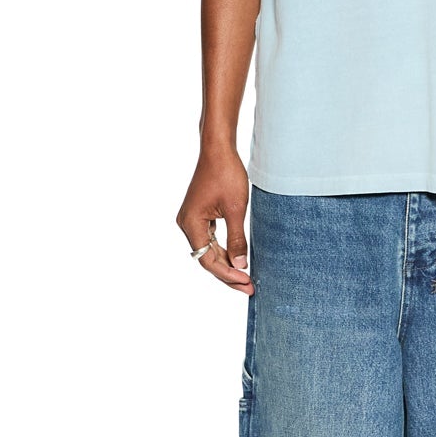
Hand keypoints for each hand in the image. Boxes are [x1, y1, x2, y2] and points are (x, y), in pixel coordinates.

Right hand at [177, 148, 253, 294]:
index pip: (207, 259)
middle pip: (206, 257)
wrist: (219, 150)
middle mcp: (186, 224)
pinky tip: (236, 259)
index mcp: (191, 224)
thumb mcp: (236, 209)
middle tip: (249, 287)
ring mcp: (191, 219)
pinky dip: (223, 249)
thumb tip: (240, 265)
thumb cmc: (227, 174)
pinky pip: (210, 239)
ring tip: (245, 277)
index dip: (227, 274)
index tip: (246, 282)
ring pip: (208, 250)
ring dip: (226, 263)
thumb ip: (237, 239)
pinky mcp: (199, 215)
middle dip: (228, 273)